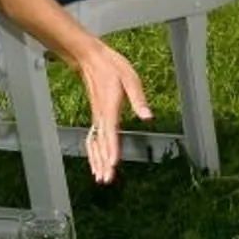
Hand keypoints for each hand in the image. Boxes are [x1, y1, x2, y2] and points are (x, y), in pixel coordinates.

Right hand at [66, 37, 152, 182]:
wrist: (90, 59)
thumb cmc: (112, 67)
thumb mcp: (130, 78)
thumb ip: (139, 99)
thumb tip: (148, 117)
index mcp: (110, 107)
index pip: (110, 132)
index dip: (112, 148)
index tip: (113, 163)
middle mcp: (101, 115)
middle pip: (101, 143)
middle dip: (103, 163)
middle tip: (106, 180)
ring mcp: (97, 117)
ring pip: (95, 143)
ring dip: (97, 161)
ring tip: (101, 178)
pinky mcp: (96, 117)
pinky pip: (92, 139)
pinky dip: (93, 153)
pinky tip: (96, 163)